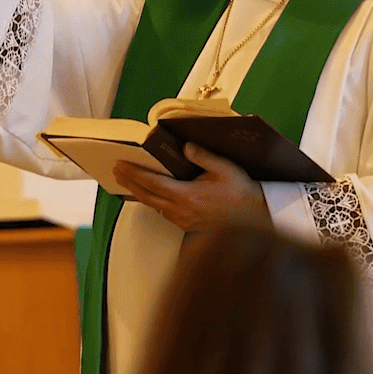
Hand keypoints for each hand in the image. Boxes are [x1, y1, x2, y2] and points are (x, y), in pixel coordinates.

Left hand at [111, 144, 269, 233]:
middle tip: (116, 171)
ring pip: (154, 206)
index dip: (133, 174)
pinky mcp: (188, 226)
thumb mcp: (224, 168)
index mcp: (188, 196)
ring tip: (129, 181)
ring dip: (140, 193)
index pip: (152, 183)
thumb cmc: (241, 193)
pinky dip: (154, 202)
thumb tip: (185, 147)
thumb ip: (202, 156)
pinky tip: (153, 195)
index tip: (120, 165)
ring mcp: (184, 221)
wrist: (256, 218)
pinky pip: (165, 213)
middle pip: (147, 197)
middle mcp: (182, 211)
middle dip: (129, 183)